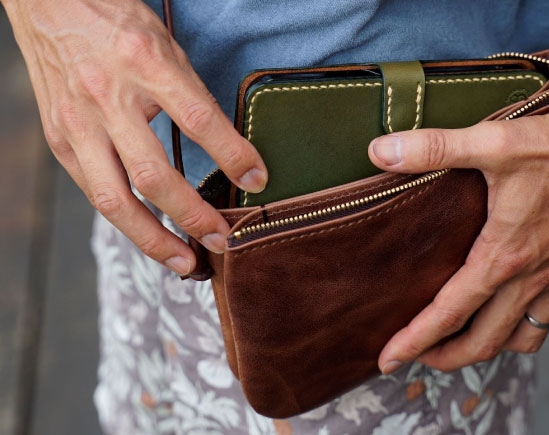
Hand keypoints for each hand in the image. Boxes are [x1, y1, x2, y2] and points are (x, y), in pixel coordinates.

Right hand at [3, 0, 266, 274]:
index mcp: (144, 64)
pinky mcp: (58, 140)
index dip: (233, 156)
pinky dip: (126, 221)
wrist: (49, 3)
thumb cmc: (116, 24)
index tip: (259, 181)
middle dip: (194, 217)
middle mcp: (106, 97)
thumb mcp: (166, 48)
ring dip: (154, 239)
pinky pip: (94, 193)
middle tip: (224, 241)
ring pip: (115, 200)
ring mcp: (76, 123)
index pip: (198, 120)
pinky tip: (150, 236)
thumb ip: (192, 98)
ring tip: (186, 263)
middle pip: (154, 175)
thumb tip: (231, 154)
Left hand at [371, 97, 548, 372]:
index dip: (413, 340)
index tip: (389, 358)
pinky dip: (541, 323)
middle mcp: (535, 279)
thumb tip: (381, 151)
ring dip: (494, 344)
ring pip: (525, 338)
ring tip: (470, 336)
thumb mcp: (492, 142)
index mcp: (504, 257)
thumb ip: (433, 148)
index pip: (448, 313)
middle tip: (421, 355)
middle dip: (447, 357)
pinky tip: (528, 309)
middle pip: (484, 342)